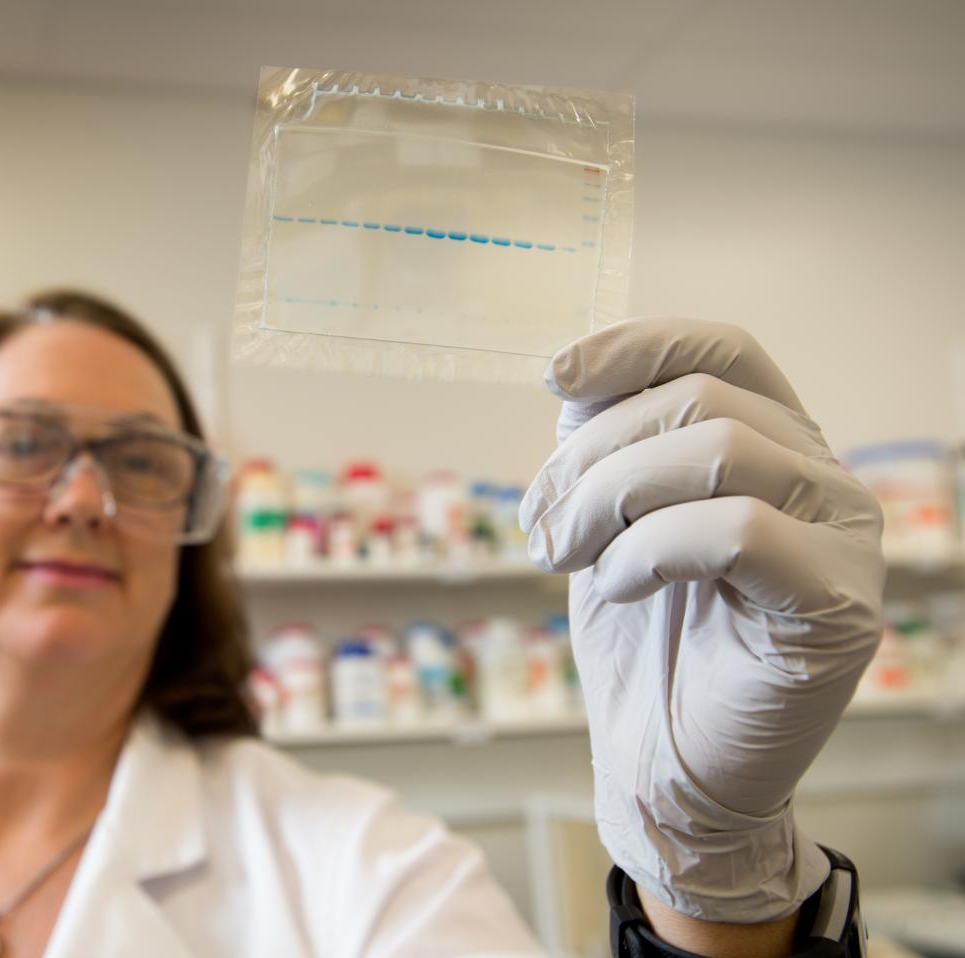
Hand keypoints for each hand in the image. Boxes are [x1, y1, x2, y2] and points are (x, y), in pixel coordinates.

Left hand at [519, 318, 884, 921]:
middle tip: (538, 523)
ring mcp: (841, 538)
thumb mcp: (607, 520)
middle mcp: (821, 476)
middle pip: (701, 398)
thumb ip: (606, 444)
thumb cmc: (640, 640)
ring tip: (563, 555)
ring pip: (719, 449)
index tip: (552, 374)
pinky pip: (737, 531)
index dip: (636, 343)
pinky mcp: (835, 606)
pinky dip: (649, 551)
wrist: (663, 763)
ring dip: (609, 496)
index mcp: (773, 443)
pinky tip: (616, 589)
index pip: (723, 347)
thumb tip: (572, 375)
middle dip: (592, 452)